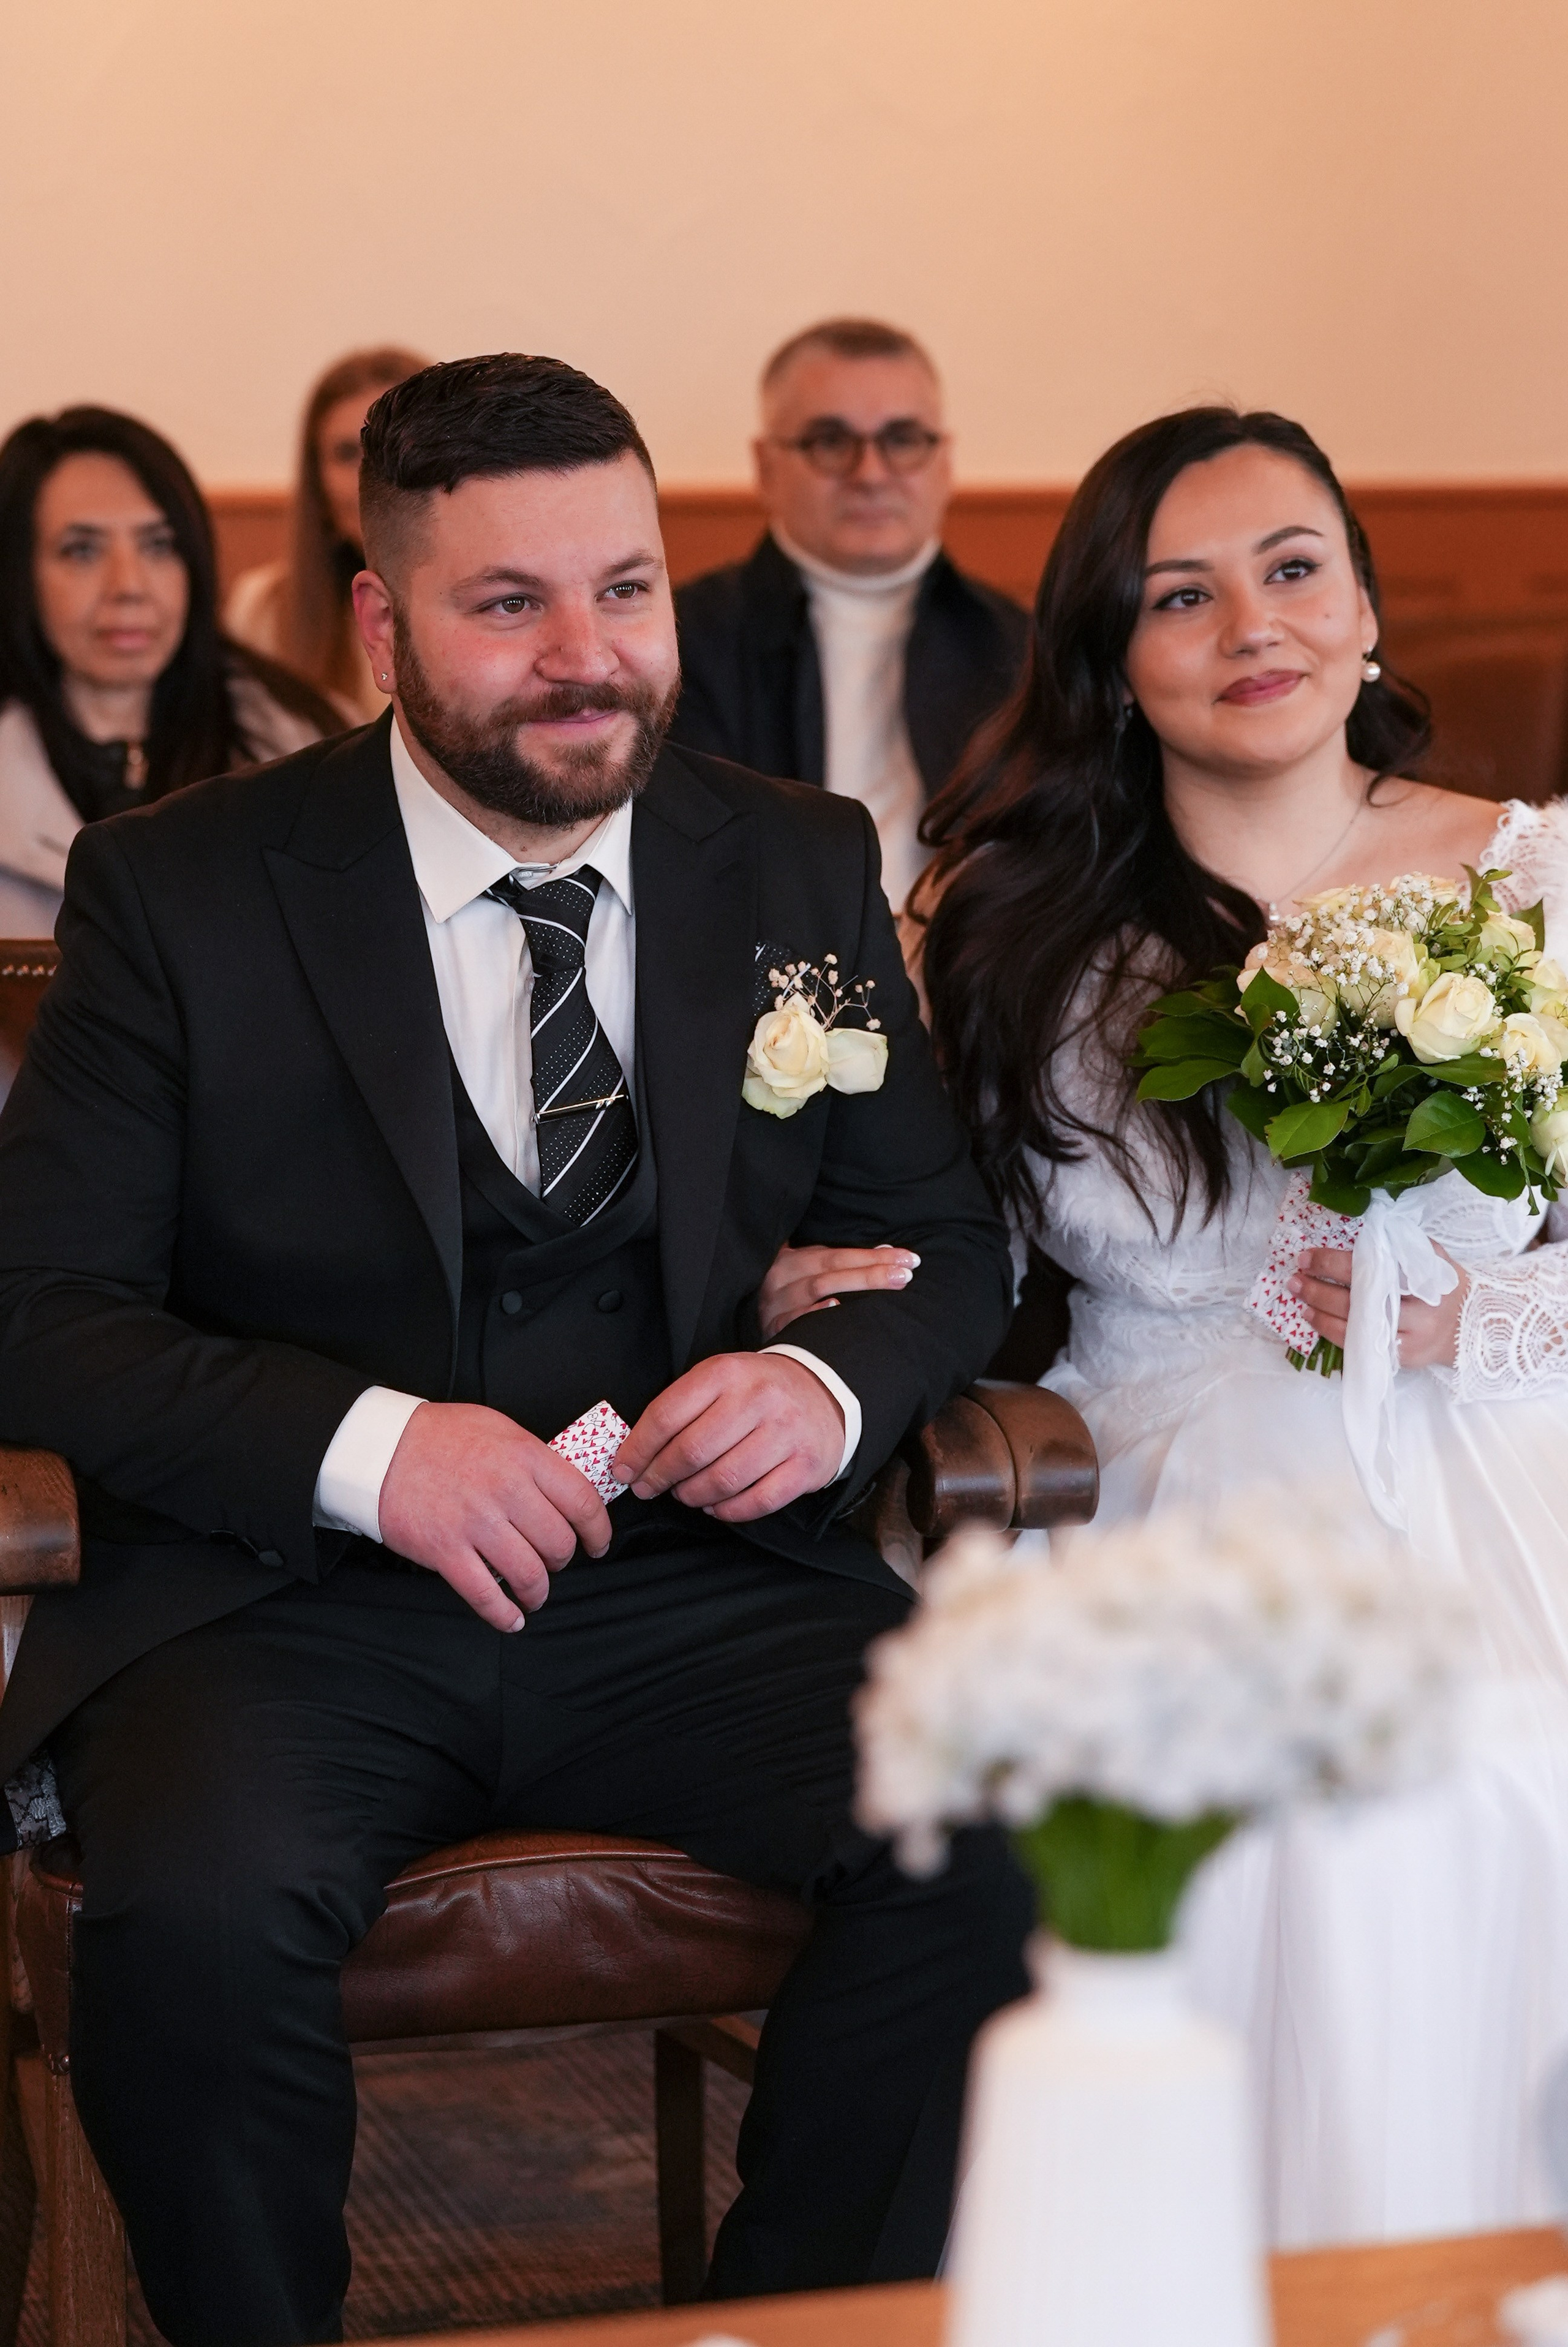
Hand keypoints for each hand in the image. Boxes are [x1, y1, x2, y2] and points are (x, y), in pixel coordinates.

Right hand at [377, 1402, 611, 1630]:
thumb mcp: (499, 1429)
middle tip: (554, 1562)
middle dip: (562, 1561)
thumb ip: (534, 1459)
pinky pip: (485, 1594)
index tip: (598, 1543)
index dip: (598, 1530)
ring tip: (534, 1593)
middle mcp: (506, 1490)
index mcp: (525, 1456)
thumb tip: (564, 1490)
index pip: (582, 1501)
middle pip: (558, 1543)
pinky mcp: (445, 1551)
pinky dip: (503, 1615)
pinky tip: (511, 1618)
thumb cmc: (441, 1436)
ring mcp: (475, 1523)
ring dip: (537, 1592)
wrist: (381, 1448)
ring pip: (529, 1574)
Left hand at [613, 1353, 844, 1522]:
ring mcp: (786, 1433)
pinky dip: (727, 1511)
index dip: (638, 1448)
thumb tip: (636, 1453)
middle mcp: (758, 1399)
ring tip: (684, 1494)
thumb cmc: (757, 1392)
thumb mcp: (719, 1380)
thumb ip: (680, 1409)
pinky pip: (757, 1502)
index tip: (623, 1468)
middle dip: (660, 1476)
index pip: (667, 1415)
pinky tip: (715, 1505)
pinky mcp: (805, 1466)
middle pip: (692, 1451)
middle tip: (648, 1487)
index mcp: (726, 1373)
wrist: (823, 1393)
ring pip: (723, 1480)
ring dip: (692, 1495)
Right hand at [757, 1241, 919, 1340]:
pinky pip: (793, 1320)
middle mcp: (780, 1276)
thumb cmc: (787, 1293)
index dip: (875, 1256)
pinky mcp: (769, 1328)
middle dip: (873, 1270)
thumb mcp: (808, 1271)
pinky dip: (815, 1313)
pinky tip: (838, 1308)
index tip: (910, 1258)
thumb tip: (888, 1253)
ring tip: (892, 1284)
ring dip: (857, 1285)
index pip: (839, 1255)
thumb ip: (841, 1263)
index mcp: (792, 1259)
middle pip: (832, 1270)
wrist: (742, 1314)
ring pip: (817, 1289)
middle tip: (908, 1273)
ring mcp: (773, 1303)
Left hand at [1289, 1246, 1468, 1369]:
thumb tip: (1359, 1235)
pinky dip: (1333, 1333)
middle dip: (1320, 1290)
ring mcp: (1410, 1339)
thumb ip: (1400, 1245)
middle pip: (1359, 1302)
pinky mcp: (1402, 1359)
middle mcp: (1419, 1312)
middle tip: (1295, 1279)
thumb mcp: (1431, 1257)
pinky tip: (1315, 1320)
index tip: (1307, 1257)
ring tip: (1299, 1299)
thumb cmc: (1444, 1285)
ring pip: (1356, 1329)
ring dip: (1321, 1314)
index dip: (1333, 1263)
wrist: (1472, 1326)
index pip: (1370, 1268)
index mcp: (1424, 1278)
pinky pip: (1360, 1348)